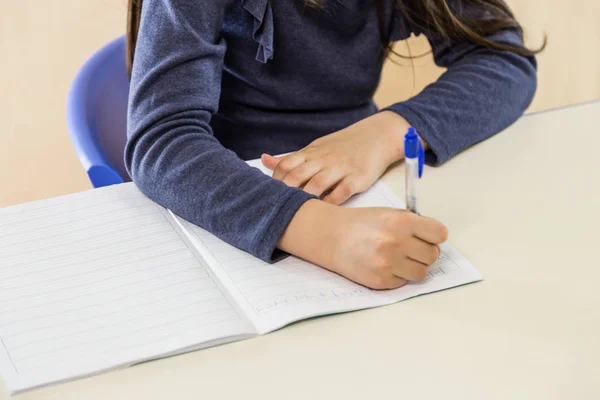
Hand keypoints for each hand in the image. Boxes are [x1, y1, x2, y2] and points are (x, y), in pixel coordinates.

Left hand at [261, 111, 410, 204]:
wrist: (376, 137)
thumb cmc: (341, 147)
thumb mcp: (314, 148)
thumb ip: (290, 158)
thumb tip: (263, 159)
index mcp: (311, 153)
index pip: (286, 166)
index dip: (276, 182)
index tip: (270, 197)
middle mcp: (324, 160)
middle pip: (298, 176)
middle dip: (286, 192)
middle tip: (278, 209)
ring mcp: (341, 168)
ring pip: (318, 184)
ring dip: (306, 198)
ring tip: (298, 212)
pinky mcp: (358, 178)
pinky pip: (342, 192)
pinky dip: (331, 202)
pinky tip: (324, 211)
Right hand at [278, 200, 447, 289]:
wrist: (329, 236)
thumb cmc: (359, 223)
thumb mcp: (388, 213)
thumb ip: (413, 224)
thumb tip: (434, 239)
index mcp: (402, 221)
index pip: (439, 234)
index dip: (434, 236)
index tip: (428, 237)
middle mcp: (397, 242)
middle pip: (432, 255)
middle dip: (423, 252)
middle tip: (409, 248)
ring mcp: (388, 263)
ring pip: (421, 272)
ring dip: (412, 267)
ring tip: (397, 258)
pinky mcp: (380, 280)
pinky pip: (403, 282)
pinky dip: (397, 275)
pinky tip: (383, 265)